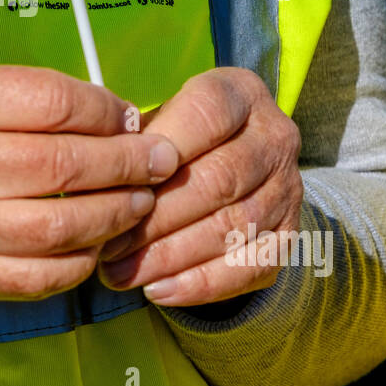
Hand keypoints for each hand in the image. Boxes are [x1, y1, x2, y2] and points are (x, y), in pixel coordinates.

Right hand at [0, 65, 180, 300]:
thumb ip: (14, 95)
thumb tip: (100, 110)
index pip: (54, 103)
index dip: (106, 109)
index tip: (129, 114)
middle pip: (68, 166)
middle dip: (131, 162)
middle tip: (163, 159)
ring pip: (64, 227)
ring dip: (119, 214)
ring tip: (142, 200)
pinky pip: (40, 276)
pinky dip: (81, 262)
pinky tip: (98, 243)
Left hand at [96, 68, 302, 305]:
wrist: (235, 159)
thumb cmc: (177, 137)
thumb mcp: (159, 118)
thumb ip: (136, 139)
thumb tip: (96, 177)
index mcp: (240, 94)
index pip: (206, 115)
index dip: (160, 149)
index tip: (115, 180)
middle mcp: (275, 137)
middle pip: (218, 180)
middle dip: (155, 218)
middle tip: (107, 245)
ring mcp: (288, 188)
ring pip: (231, 228)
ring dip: (169, 257)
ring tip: (120, 273)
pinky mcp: (289, 234)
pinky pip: (249, 267)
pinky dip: (200, 284)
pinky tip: (158, 291)